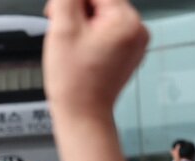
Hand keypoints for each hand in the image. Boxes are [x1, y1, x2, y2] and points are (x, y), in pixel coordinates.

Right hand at [43, 0, 147, 118]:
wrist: (83, 114)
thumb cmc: (75, 82)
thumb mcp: (63, 28)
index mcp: (127, 21)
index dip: (72, 0)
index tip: (57, 12)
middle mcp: (137, 29)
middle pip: (100, 0)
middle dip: (77, 9)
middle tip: (60, 27)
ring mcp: (135, 42)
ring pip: (102, 14)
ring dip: (82, 20)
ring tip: (71, 43)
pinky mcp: (128, 51)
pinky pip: (108, 30)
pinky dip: (91, 33)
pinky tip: (80, 49)